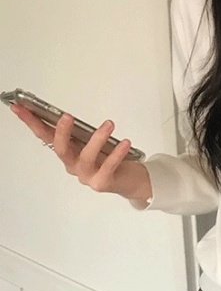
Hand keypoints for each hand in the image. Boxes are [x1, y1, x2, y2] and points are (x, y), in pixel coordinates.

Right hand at [9, 103, 150, 199]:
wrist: (130, 182)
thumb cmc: (110, 159)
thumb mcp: (92, 142)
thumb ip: (80, 131)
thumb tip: (66, 114)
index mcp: (68, 152)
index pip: (45, 136)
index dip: (31, 122)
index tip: (19, 107)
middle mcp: (73, 165)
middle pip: (61, 150)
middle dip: (61, 133)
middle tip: (67, 117)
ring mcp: (87, 175)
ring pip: (86, 157)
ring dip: (97, 139)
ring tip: (109, 124)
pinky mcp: (102, 182)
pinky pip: (108, 166)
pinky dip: (117, 153)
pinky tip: (125, 142)